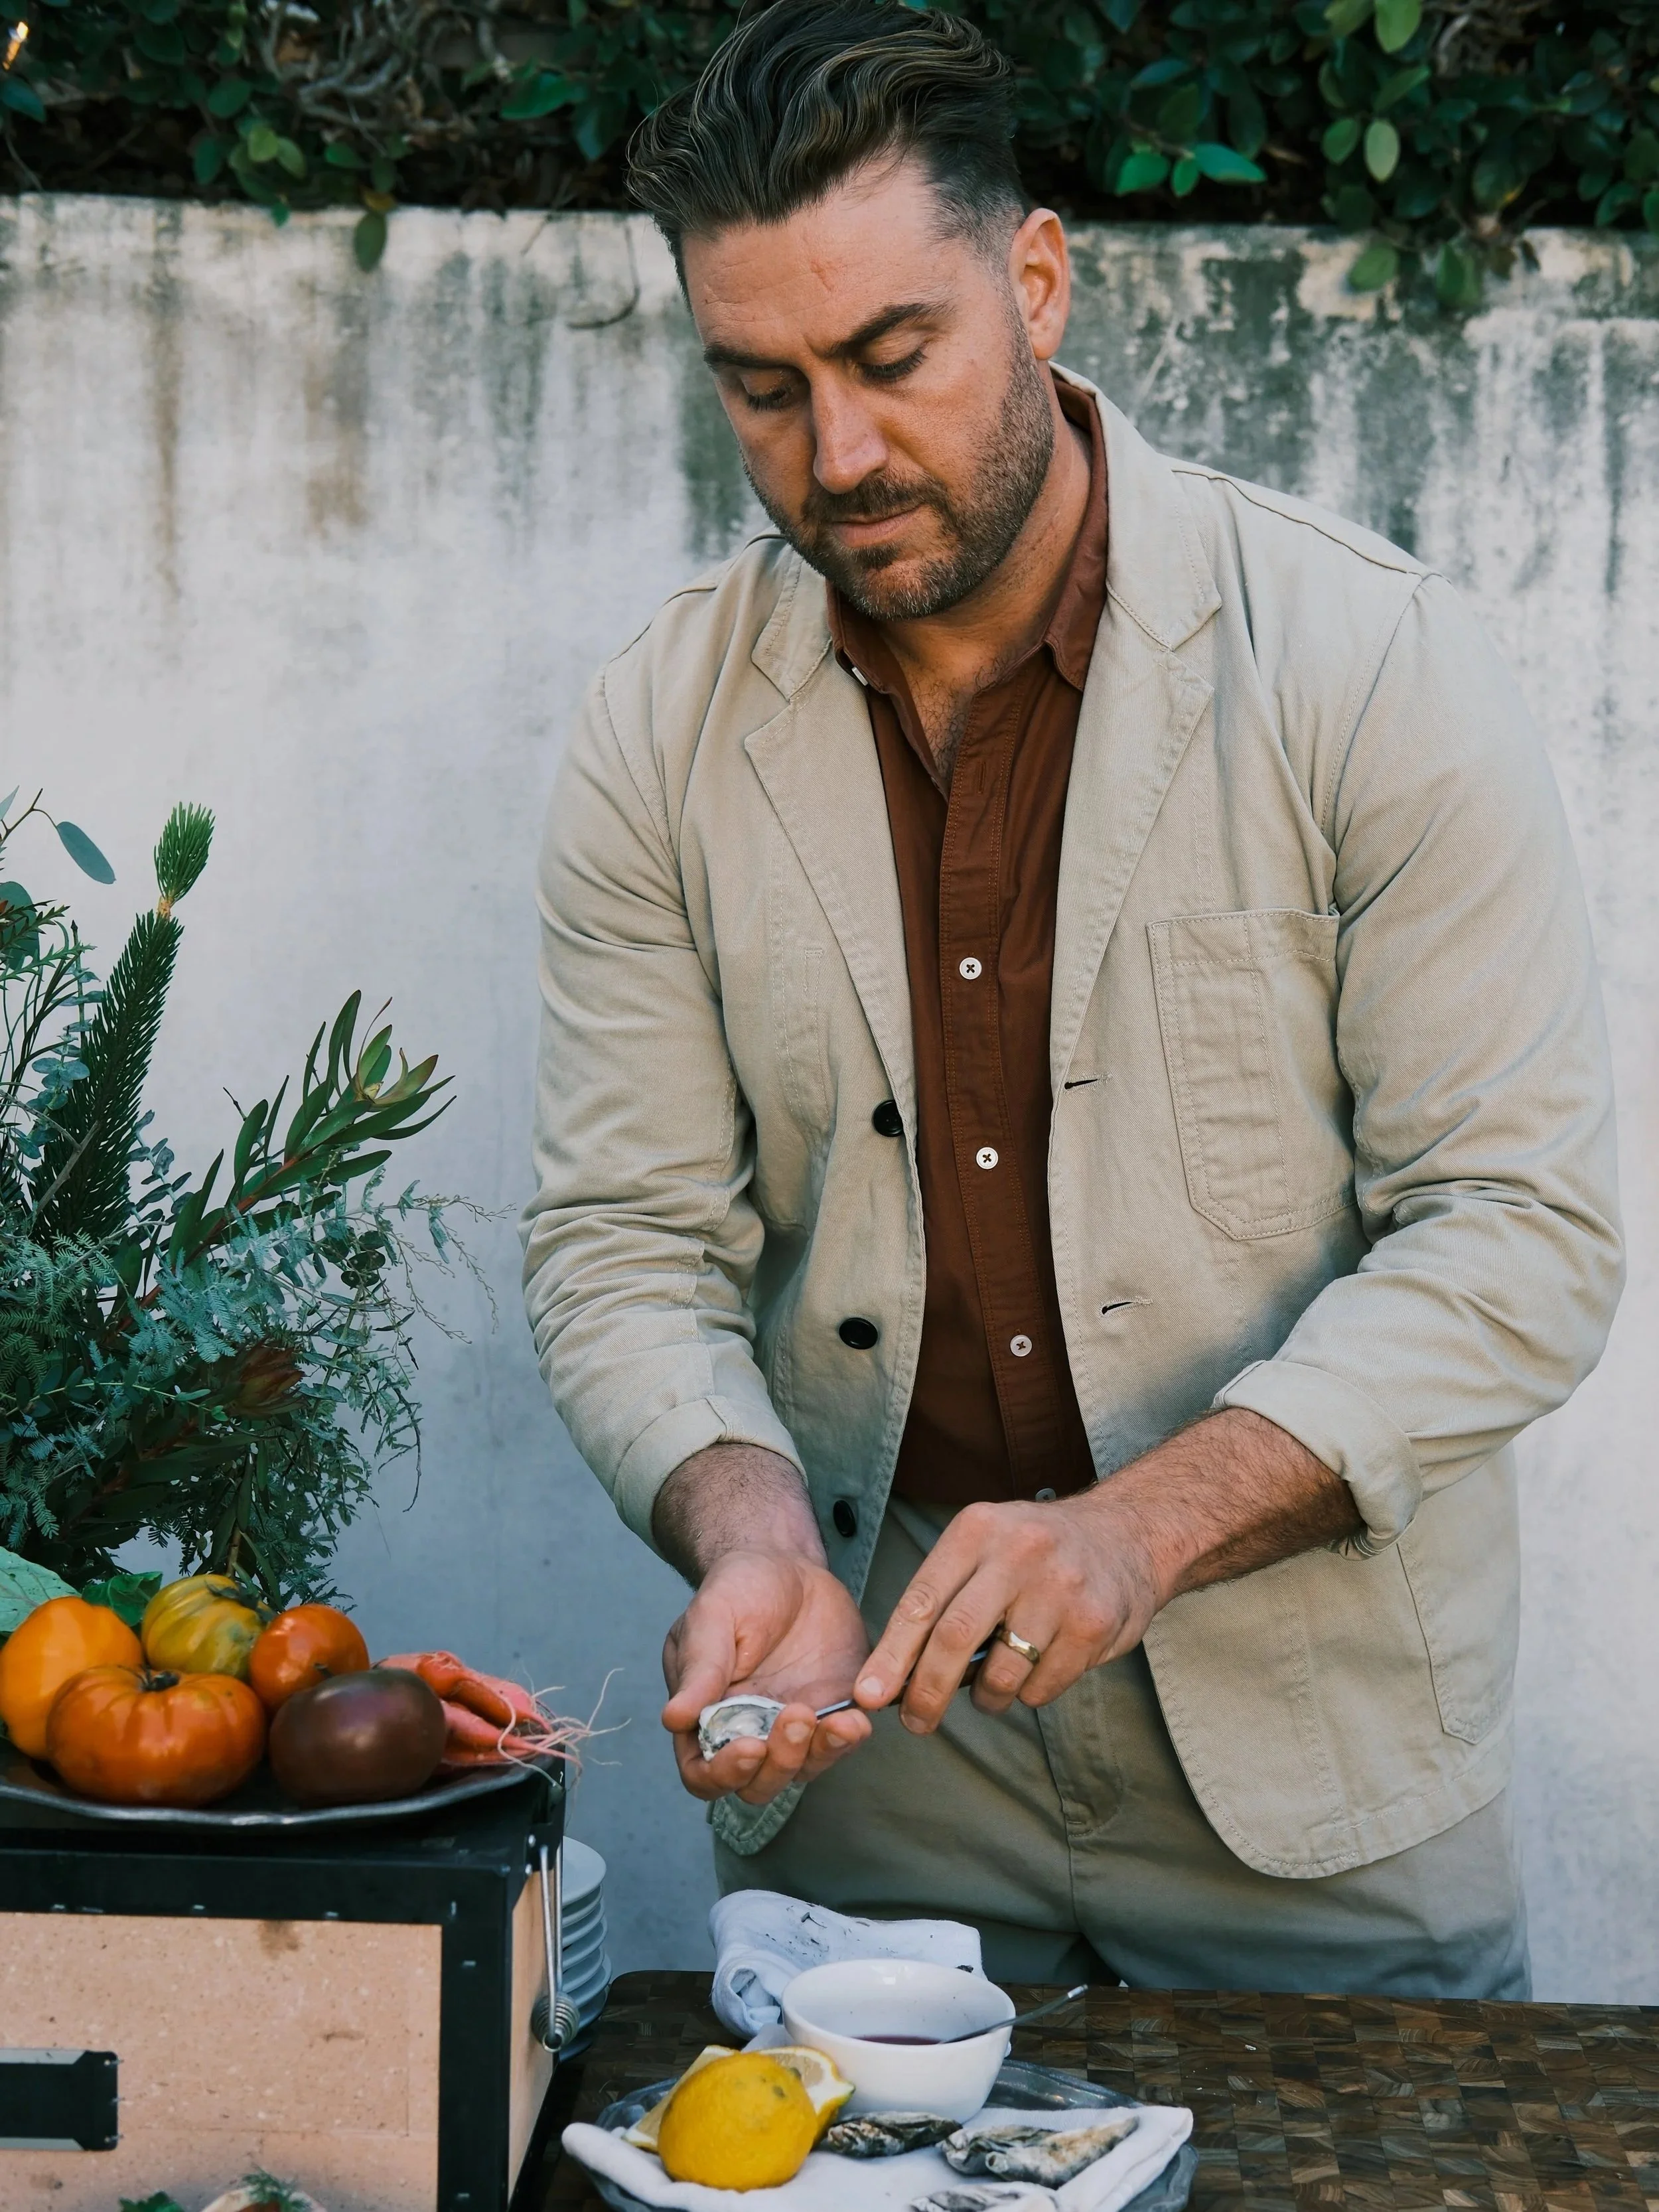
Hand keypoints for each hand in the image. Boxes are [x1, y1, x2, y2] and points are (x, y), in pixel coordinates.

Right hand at [661, 1548, 872, 1803]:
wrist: (788, 1564)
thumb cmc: (738, 1588)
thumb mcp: (712, 1617)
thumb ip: (699, 1668)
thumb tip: (672, 1718)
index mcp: (705, 1716)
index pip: (704, 1772)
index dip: (724, 1774)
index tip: (749, 1748)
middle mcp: (748, 1731)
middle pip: (759, 1783)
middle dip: (779, 1763)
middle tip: (796, 1716)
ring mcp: (793, 1725)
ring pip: (802, 1769)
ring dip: (819, 1754)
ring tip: (837, 1721)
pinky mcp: (833, 1710)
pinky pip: (841, 1742)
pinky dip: (850, 1738)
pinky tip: (858, 1718)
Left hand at [853, 1411, 1356, 1731]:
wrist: (1128, 1533)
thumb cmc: (1035, 1551)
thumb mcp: (985, 1546)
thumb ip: (942, 1597)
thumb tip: (891, 1674)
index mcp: (977, 1530)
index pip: (921, 1600)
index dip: (890, 1654)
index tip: (868, 1696)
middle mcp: (1018, 1552)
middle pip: (954, 1638)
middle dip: (926, 1691)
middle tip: (915, 1722)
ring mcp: (1060, 1588)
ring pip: (1000, 1672)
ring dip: (986, 1696)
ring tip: (990, 1687)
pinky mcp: (1094, 1625)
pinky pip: (1042, 1686)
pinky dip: (1029, 1694)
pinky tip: (1037, 1668)